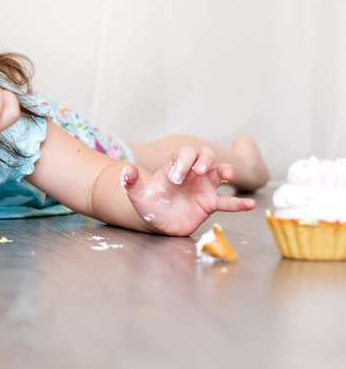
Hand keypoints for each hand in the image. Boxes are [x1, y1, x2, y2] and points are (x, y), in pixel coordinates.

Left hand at [121, 146, 255, 235]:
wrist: (156, 220)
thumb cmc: (148, 203)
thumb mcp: (136, 194)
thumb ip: (131, 182)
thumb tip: (125, 170)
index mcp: (175, 167)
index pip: (183, 155)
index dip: (182, 161)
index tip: (175, 177)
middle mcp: (192, 174)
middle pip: (204, 156)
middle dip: (204, 159)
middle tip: (200, 170)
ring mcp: (203, 187)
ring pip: (219, 173)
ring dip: (225, 170)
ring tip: (227, 174)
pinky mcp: (209, 204)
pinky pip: (227, 202)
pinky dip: (239, 204)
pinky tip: (250, 205)